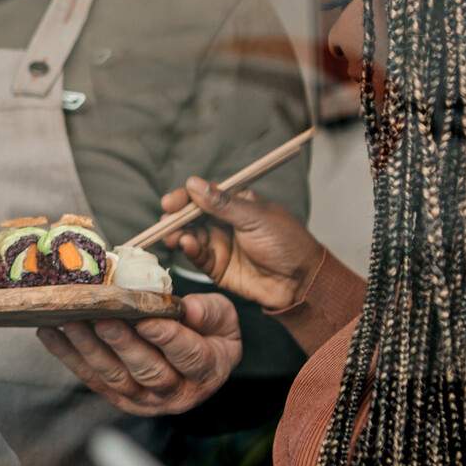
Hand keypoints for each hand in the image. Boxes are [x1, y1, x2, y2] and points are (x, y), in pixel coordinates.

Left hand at [37, 295, 244, 415]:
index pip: (188, 356)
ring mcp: (143, 398)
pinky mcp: (117, 396)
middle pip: (148, 371)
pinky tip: (50, 333)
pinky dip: (68, 355)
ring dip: (89, 348)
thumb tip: (191, 309)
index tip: (149, 320)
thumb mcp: (223, 318)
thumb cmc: (209, 333)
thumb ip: (210, 312)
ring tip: (71, 322)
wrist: (198, 358)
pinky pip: (90, 377)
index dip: (168, 338)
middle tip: (103, 319)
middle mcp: (174, 392)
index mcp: (205, 371)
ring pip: (114, 376)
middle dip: (122, 344)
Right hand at [160, 180, 326, 312]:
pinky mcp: (217, 267)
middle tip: (166, 220)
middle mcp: (224, 222)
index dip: (185, 197)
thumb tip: (193, 183)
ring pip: (190, 236)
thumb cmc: (285, 242)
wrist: (300, 281)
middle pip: (191, 216)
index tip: (171, 202)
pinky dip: (189, 250)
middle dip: (176, 217)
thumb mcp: (255, 217)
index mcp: (236, 203)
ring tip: (174, 236)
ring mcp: (220, 245)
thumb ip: (222, 203)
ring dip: (178, 234)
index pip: (204, 195)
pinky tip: (187, 246)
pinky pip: (197, 256)